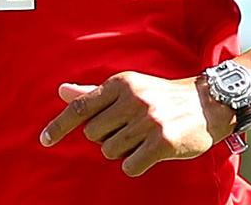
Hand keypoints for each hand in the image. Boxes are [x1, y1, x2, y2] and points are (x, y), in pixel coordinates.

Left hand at [39, 71, 232, 176]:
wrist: (207, 104)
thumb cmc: (160, 96)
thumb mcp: (129, 87)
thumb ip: (94, 93)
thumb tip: (62, 91)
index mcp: (121, 84)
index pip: (81, 108)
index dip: (59, 126)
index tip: (44, 140)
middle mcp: (133, 99)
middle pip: (94, 135)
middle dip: (107, 137)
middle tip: (130, 129)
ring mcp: (148, 121)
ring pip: (110, 152)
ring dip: (123, 151)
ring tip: (143, 137)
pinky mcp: (162, 142)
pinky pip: (130, 166)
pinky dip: (136, 164)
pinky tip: (151, 152)